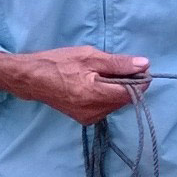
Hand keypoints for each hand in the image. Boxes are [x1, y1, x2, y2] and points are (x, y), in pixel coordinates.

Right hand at [0, 47, 148, 125]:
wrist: (31, 79)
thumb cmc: (59, 63)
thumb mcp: (90, 56)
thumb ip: (118, 63)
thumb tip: (145, 65)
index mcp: (94, 95)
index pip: (131, 93)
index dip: (140, 81)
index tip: (138, 68)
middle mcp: (93, 112)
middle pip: (124, 100)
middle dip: (128, 84)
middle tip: (118, 67)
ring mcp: (88, 118)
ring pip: (116, 105)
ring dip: (117, 90)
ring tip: (102, 74)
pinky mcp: (84, 120)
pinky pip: (105, 108)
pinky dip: (107, 96)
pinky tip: (96, 84)